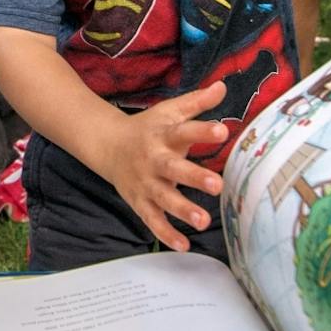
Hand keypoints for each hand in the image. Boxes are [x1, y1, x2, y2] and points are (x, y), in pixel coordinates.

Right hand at [75, 82, 229, 252]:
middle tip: (217, 185)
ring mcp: (145, 183)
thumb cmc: (148, 129)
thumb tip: (223, 86)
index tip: (223, 130)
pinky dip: (166, 234)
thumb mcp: (169, 111)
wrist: (107, 145)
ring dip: (182, 210)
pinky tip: (184, 245)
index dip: (203, 131)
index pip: (184, 130)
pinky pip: (152, 220)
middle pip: (174, 169)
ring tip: (204, 220)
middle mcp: (153, 159)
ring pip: (163, 198)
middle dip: (194, 177)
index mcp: (163, 134)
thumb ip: (197, 102)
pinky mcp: (140, 202)